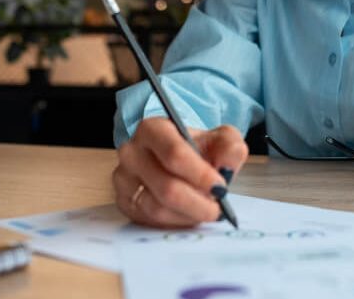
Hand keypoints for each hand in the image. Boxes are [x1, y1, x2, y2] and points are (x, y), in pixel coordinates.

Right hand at [113, 117, 248, 227]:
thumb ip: (229, 146)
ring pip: (157, 208)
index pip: (174, 154)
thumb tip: (227, 166)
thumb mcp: (219, 139)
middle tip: (218, 209)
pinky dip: (175, 222)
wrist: (177, 160)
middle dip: (197, 203)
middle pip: (166, 187)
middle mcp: (131, 152)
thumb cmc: (197, 149)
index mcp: (152, 129)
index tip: (220, 187)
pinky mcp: (124, 202)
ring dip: (188, 215)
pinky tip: (189, 216)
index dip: (200, 175)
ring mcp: (123, 179)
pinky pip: (149, 221)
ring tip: (206, 211)